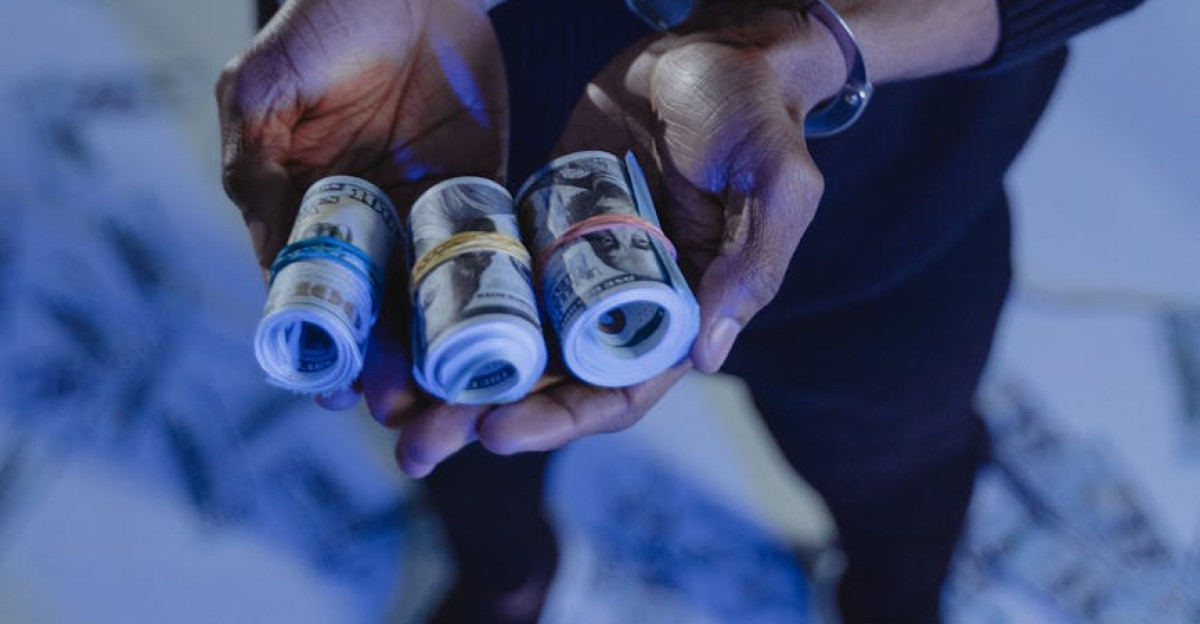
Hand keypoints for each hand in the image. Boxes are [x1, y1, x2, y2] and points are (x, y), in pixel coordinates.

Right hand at [217, 0, 506, 417]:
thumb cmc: (327, 20)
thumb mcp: (271, 85)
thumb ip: (259, 161)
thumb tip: (264, 250)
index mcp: (308, 210)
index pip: (312, 297)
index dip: (324, 348)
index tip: (336, 392)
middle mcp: (369, 225)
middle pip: (376, 317)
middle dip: (386, 369)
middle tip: (404, 410)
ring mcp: (428, 215)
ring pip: (434, 303)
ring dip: (439, 355)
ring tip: (453, 399)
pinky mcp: (483, 196)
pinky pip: (491, 257)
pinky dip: (496, 302)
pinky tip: (506, 341)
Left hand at [391, 5, 845, 475]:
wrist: (710, 49)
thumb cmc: (755, 115)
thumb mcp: (776, 184)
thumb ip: (749, 265)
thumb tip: (706, 357)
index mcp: (679, 312)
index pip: (617, 390)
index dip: (560, 419)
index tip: (497, 433)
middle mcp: (620, 303)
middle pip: (548, 380)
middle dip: (483, 415)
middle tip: (416, 445)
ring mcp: (574, 265)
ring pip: (508, 338)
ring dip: (453, 374)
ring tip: (389, 402)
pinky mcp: (541, 223)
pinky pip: (490, 272)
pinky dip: (448, 303)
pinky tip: (397, 323)